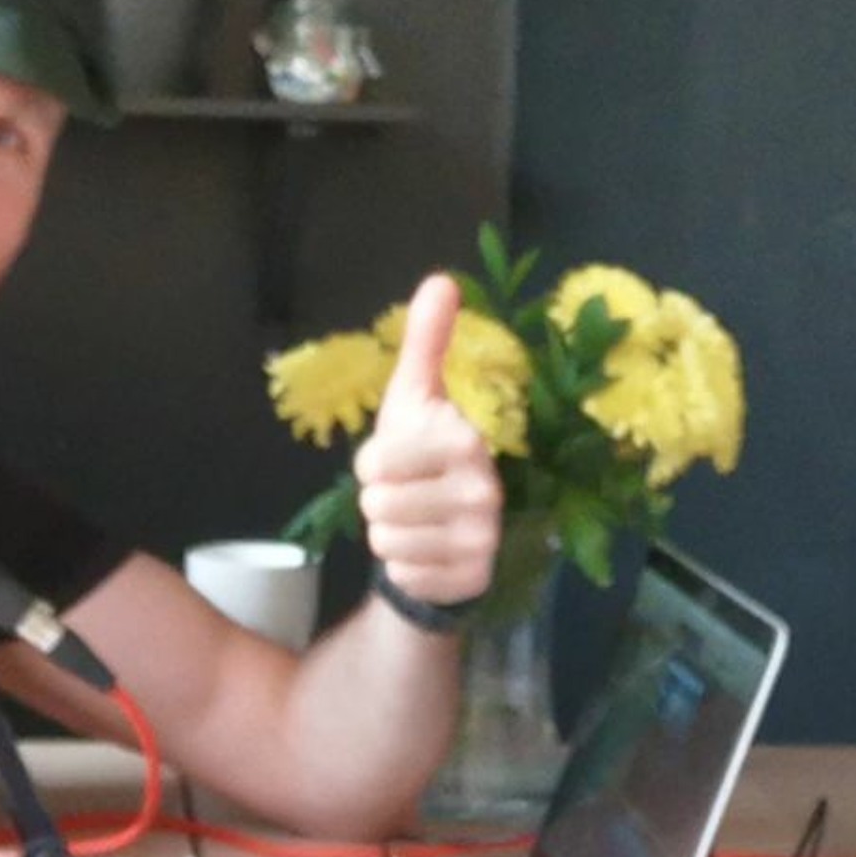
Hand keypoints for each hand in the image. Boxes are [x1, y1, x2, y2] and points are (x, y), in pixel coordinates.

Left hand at [351, 273, 505, 610]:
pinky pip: (403, 574)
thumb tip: (441, 279)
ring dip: (390, 534)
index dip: (374, 464)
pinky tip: (428, 552)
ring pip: (386, 541)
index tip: (399, 461)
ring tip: (417, 521)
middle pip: (377, 504)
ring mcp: (482, 539)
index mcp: (465, 440)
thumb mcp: (417, 398)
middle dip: (380, 501)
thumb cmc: (425, 455)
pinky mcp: (471, 577)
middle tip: (409, 493)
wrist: (455, 526)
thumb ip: (427, 342)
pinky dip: (405, 567)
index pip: (375, 462)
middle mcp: (482, 490)